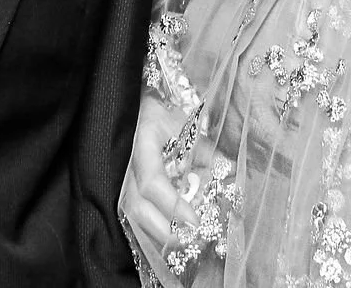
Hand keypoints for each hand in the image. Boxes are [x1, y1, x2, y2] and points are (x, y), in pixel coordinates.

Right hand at [119, 94, 195, 281]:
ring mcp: (119, 177)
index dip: (172, 205)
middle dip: (164, 230)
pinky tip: (169, 234)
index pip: (151, 182)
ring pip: (132, 214)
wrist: (140, 109)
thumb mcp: (188, 127)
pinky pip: (132, 213)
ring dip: (157, 232)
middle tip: (191, 238)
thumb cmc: (165, 115)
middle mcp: (126, 165)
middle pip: (136, 207)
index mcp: (143, 144)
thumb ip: (208, 153)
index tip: (195, 221)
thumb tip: (230, 173)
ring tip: (182, 240)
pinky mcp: (120, 187)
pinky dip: (151, 227)